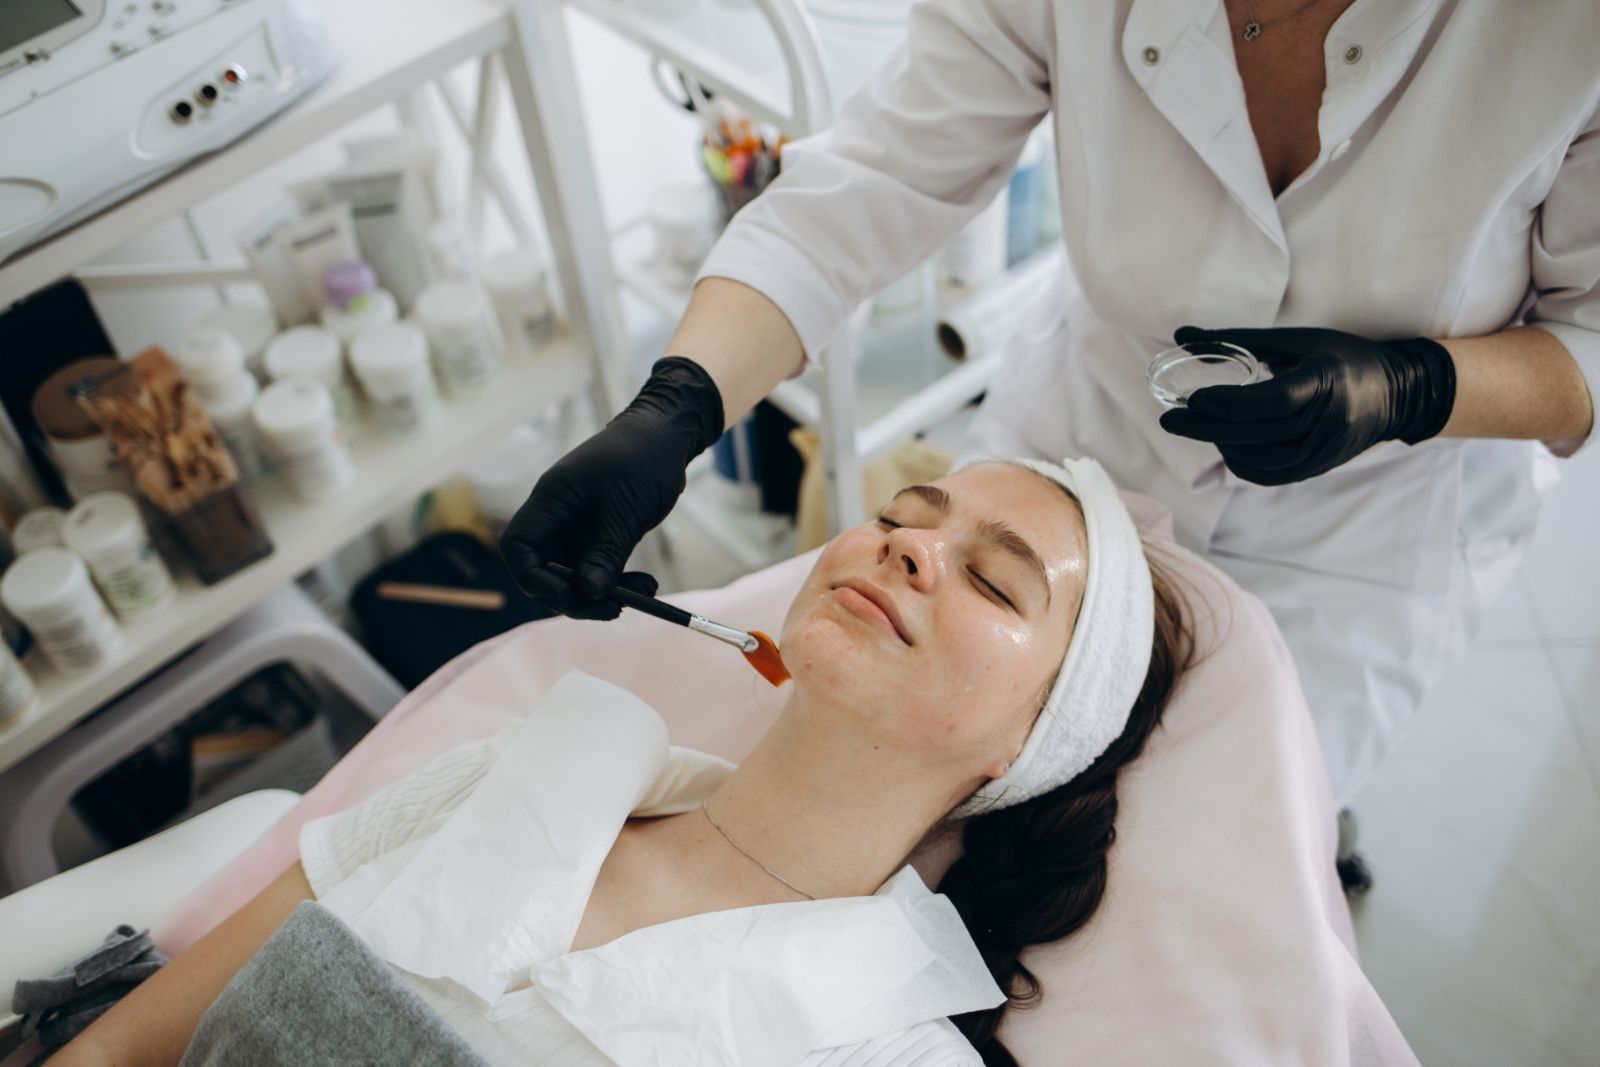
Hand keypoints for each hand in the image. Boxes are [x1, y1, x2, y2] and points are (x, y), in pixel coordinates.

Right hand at [500, 357, 723, 618]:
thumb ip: (605, 554)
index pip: (518, 547)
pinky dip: (618, 581)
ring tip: (643, 594)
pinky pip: (598, 567)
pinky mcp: (599, 533)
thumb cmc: (641, 459)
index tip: (568, 595)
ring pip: (575, 574)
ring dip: (603, 591)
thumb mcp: (624, 511)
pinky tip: (646, 587)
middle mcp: (556, 516)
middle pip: (545, 569)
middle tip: (613, 609)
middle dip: (575, 595)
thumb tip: (588, 594)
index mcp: (550, 501)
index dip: (533, 578)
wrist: (667, 435)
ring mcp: (577, 526)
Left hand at [1157, 325, 1456, 485]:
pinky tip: (1224, 444)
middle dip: (1207, 427)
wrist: (1396, 394)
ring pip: (1262, 459)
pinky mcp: (1319, 467)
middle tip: (1169, 420)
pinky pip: (1271, 474)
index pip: (1275, 400)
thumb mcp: (1294, 340)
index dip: (1231, 402)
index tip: (1193, 397)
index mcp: (1327, 379)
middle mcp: (1329, 420)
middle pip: (1259, 432)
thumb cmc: (1338, 356)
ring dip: (1222, 444)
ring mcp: (1326, 450)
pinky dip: (1241, 463)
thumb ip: (1236, 340)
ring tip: (1198, 426)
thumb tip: (1180, 336)